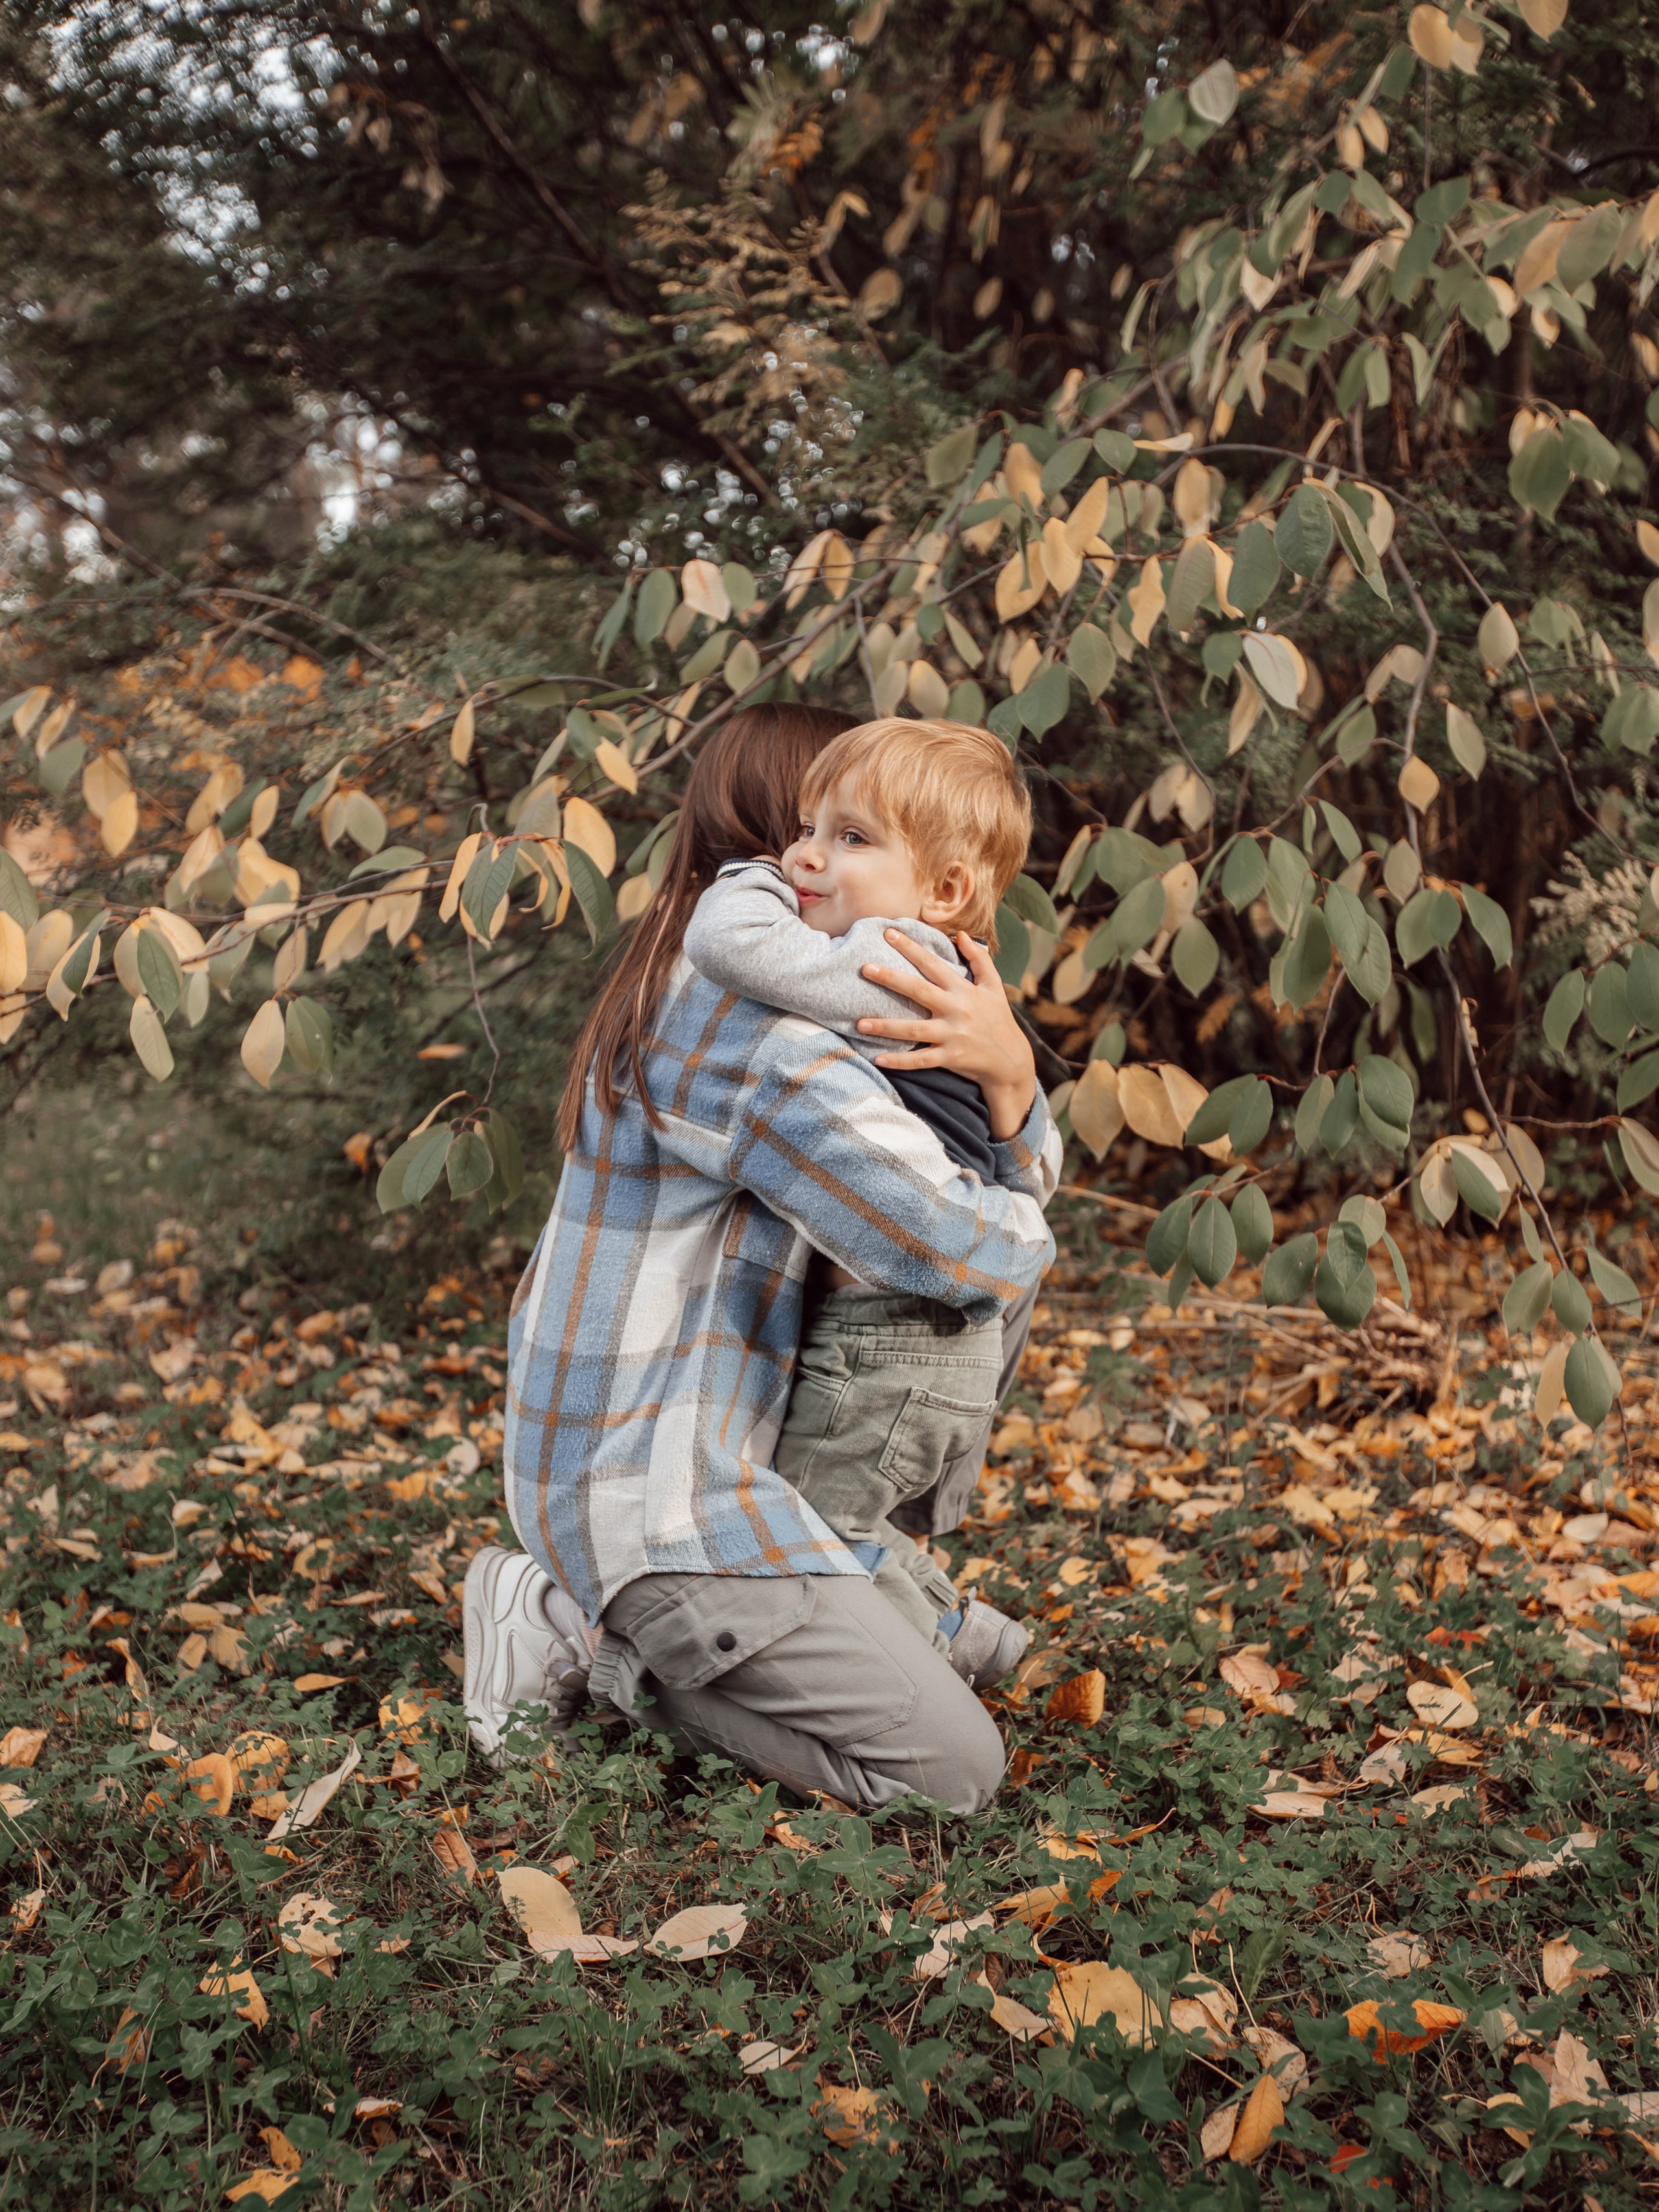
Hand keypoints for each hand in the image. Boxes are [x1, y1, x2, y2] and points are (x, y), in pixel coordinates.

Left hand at [857, 929, 1036, 1139]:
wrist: (1010, 1060)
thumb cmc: (998, 1019)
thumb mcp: (994, 986)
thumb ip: (979, 959)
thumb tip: (961, 935)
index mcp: (963, 989)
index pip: (933, 964)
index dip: (911, 947)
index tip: (888, 933)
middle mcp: (956, 1010)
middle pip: (919, 991)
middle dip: (891, 979)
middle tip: (865, 968)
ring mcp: (952, 1035)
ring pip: (914, 1029)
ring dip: (886, 1026)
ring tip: (859, 1023)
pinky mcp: (950, 1058)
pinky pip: (921, 1060)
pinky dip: (900, 1061)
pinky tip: (878, 1059)